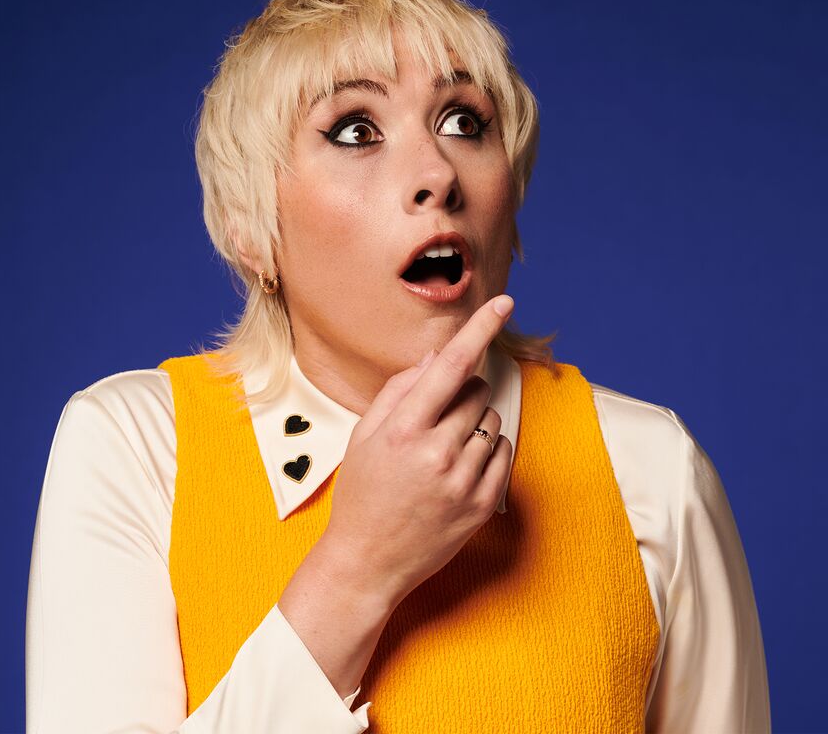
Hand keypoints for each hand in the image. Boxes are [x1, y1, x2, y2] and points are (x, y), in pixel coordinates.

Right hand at [318, 294, 514, 608]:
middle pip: (475, 391)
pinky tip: (458, 468)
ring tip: (443, 449)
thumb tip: (435, 357)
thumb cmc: (362, 492)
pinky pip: (503, 452)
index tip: (502, 303)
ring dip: (474, 423)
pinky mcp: (483, 504)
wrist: (368, 562)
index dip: (478, 329)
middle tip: (435, 418)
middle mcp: (438, 452)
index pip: (450, 365)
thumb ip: (399, 391)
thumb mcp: (364, 435)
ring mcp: (464, 481)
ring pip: (491, 420)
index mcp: (404, 429)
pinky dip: (486, 450)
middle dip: (460, 393)